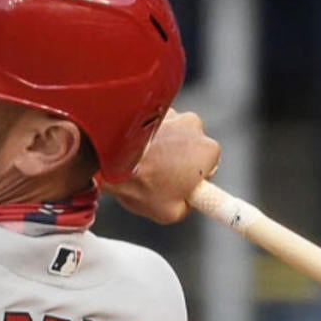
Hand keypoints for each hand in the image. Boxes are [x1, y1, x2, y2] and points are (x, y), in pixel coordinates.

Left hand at [104, 109, 220, 223]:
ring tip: (144, 164)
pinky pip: (155, 124)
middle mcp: (194, 126)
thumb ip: (188, 205)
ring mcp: (172, 113)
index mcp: (208, 150)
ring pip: (173, 133)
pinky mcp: (151, 108)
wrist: (110, 160)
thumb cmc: (143, 185)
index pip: (210, 166)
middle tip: (159, 177)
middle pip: (192, 146)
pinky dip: (147, 136)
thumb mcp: (172, 212)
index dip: (195, 178)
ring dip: (162, 147)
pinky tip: (134, 151)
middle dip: (179, 160)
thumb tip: (187, 201)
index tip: (182, 185)